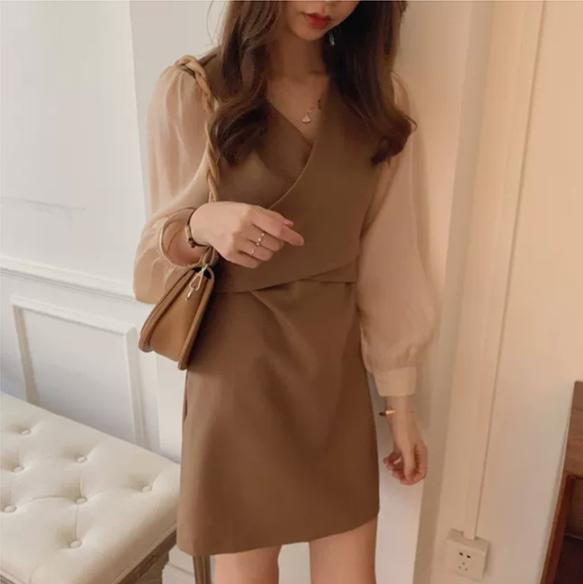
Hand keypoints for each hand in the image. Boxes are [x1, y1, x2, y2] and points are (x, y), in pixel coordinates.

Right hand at [189, 201, 303, 267]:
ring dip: (268, 252)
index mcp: (249, 213)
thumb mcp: (250, 208)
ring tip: (261, 244)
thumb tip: (290, 226)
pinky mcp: (229, 254)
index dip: (291, 236)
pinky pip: (253, 263)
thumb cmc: (231, 213)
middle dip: (277, 244)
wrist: (204, 221)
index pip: (276, 228)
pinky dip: (257, 259)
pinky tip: (252, 251)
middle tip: (272, 239)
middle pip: (273, 244)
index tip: (300, 241)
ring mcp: (235, 242)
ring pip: (265, 255)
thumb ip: (271, 217)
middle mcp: (242, 228)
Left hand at [383, 408, 427, 484]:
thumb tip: (409, 476)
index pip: (421, 471)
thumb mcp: (406, 449)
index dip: (412, 479)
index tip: (403, 481)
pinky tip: (387, 460)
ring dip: (396, 467)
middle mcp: (416, 450)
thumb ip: (408, 464)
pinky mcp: (399, 442)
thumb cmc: (404, 426)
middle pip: (412, 468)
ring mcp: (407, 446)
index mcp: (421, 453)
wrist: (396, 412)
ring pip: (404, 462)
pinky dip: (391, 459)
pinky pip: (397, 455)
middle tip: (395, 475)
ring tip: (389, 467)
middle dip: (403, 474)